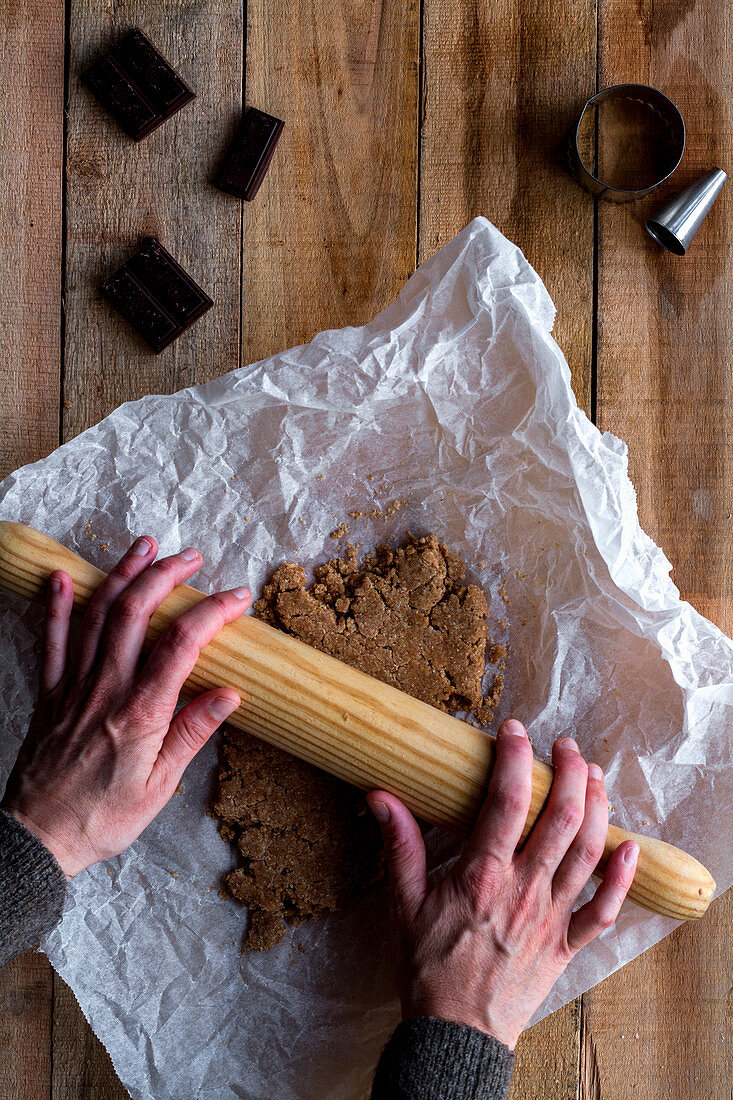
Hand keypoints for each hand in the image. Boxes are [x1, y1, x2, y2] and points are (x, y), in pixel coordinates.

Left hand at [1, 537, 249, 878]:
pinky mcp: (49, 693)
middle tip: (191, 557)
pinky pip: (50, 640)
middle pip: (135, 613)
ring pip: (96, 615)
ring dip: (121, 575)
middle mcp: (106, 688)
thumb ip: (193, 733)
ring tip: (143, 546)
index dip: (212, 612)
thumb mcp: (161, 785)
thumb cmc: (104, 817)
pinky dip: (57, 606)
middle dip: (165, 576)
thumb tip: (229, 694)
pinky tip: (63, 577)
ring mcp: (73, 686)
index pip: (182, 644)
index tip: (237, 598)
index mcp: (141, 712)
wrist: (39, 837)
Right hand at [367, 719, 637, 1049]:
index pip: (507, 802)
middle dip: (569, 772)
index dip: (514, 759)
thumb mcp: (403, 903)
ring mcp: (551, 918)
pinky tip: (631, 849)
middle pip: (561, 819)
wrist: (455, 1033)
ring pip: (587, 853)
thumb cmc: (427, 969)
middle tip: (565, 746)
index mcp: (483, 877)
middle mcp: (524, 891)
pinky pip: (603, 910)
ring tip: (594, 775)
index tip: (513, 731)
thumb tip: (380, 797)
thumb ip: (399, 846)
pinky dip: (621, 879)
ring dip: (597, 808)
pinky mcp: (566, 945)